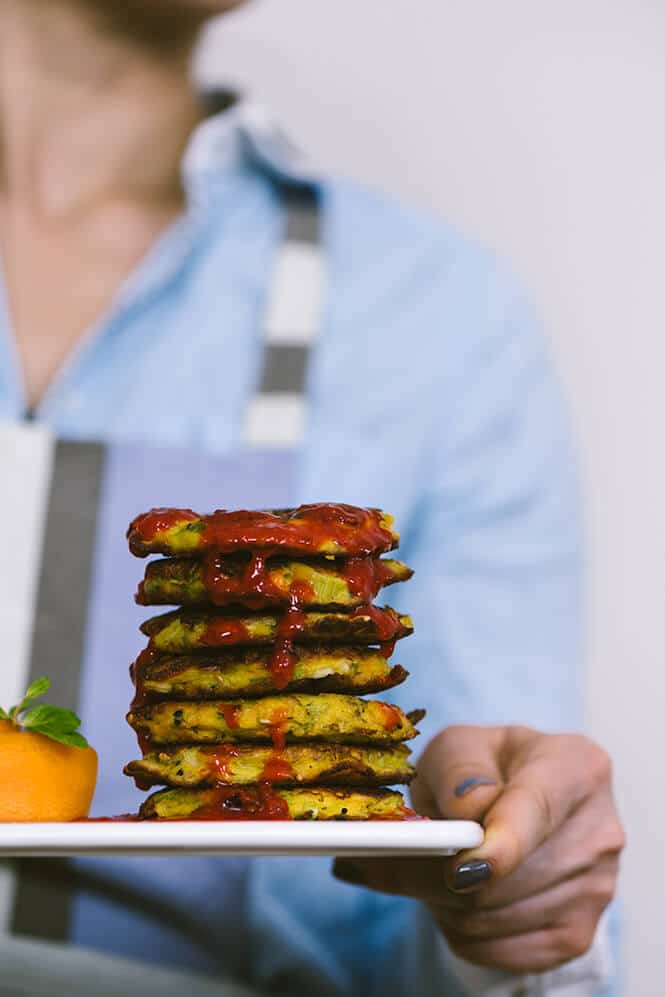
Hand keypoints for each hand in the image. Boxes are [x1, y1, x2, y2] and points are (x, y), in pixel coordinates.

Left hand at [333, 726, 624, 973]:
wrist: (517, 798)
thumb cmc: (485, 768)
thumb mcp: (458, 745)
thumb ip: (459, 768)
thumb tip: (468, 810)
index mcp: (574, 767)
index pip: (537, 812)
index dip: (501, 845)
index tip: (461, 870)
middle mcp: (599, 828)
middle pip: (508, 877)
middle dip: (439, 875)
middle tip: (382, 864)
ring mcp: (597, 886)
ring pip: (496, 917)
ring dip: (444, 902)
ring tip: (429, 870)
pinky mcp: (578, 933)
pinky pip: (499, 950)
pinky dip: (462, 931)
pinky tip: (456, 898)